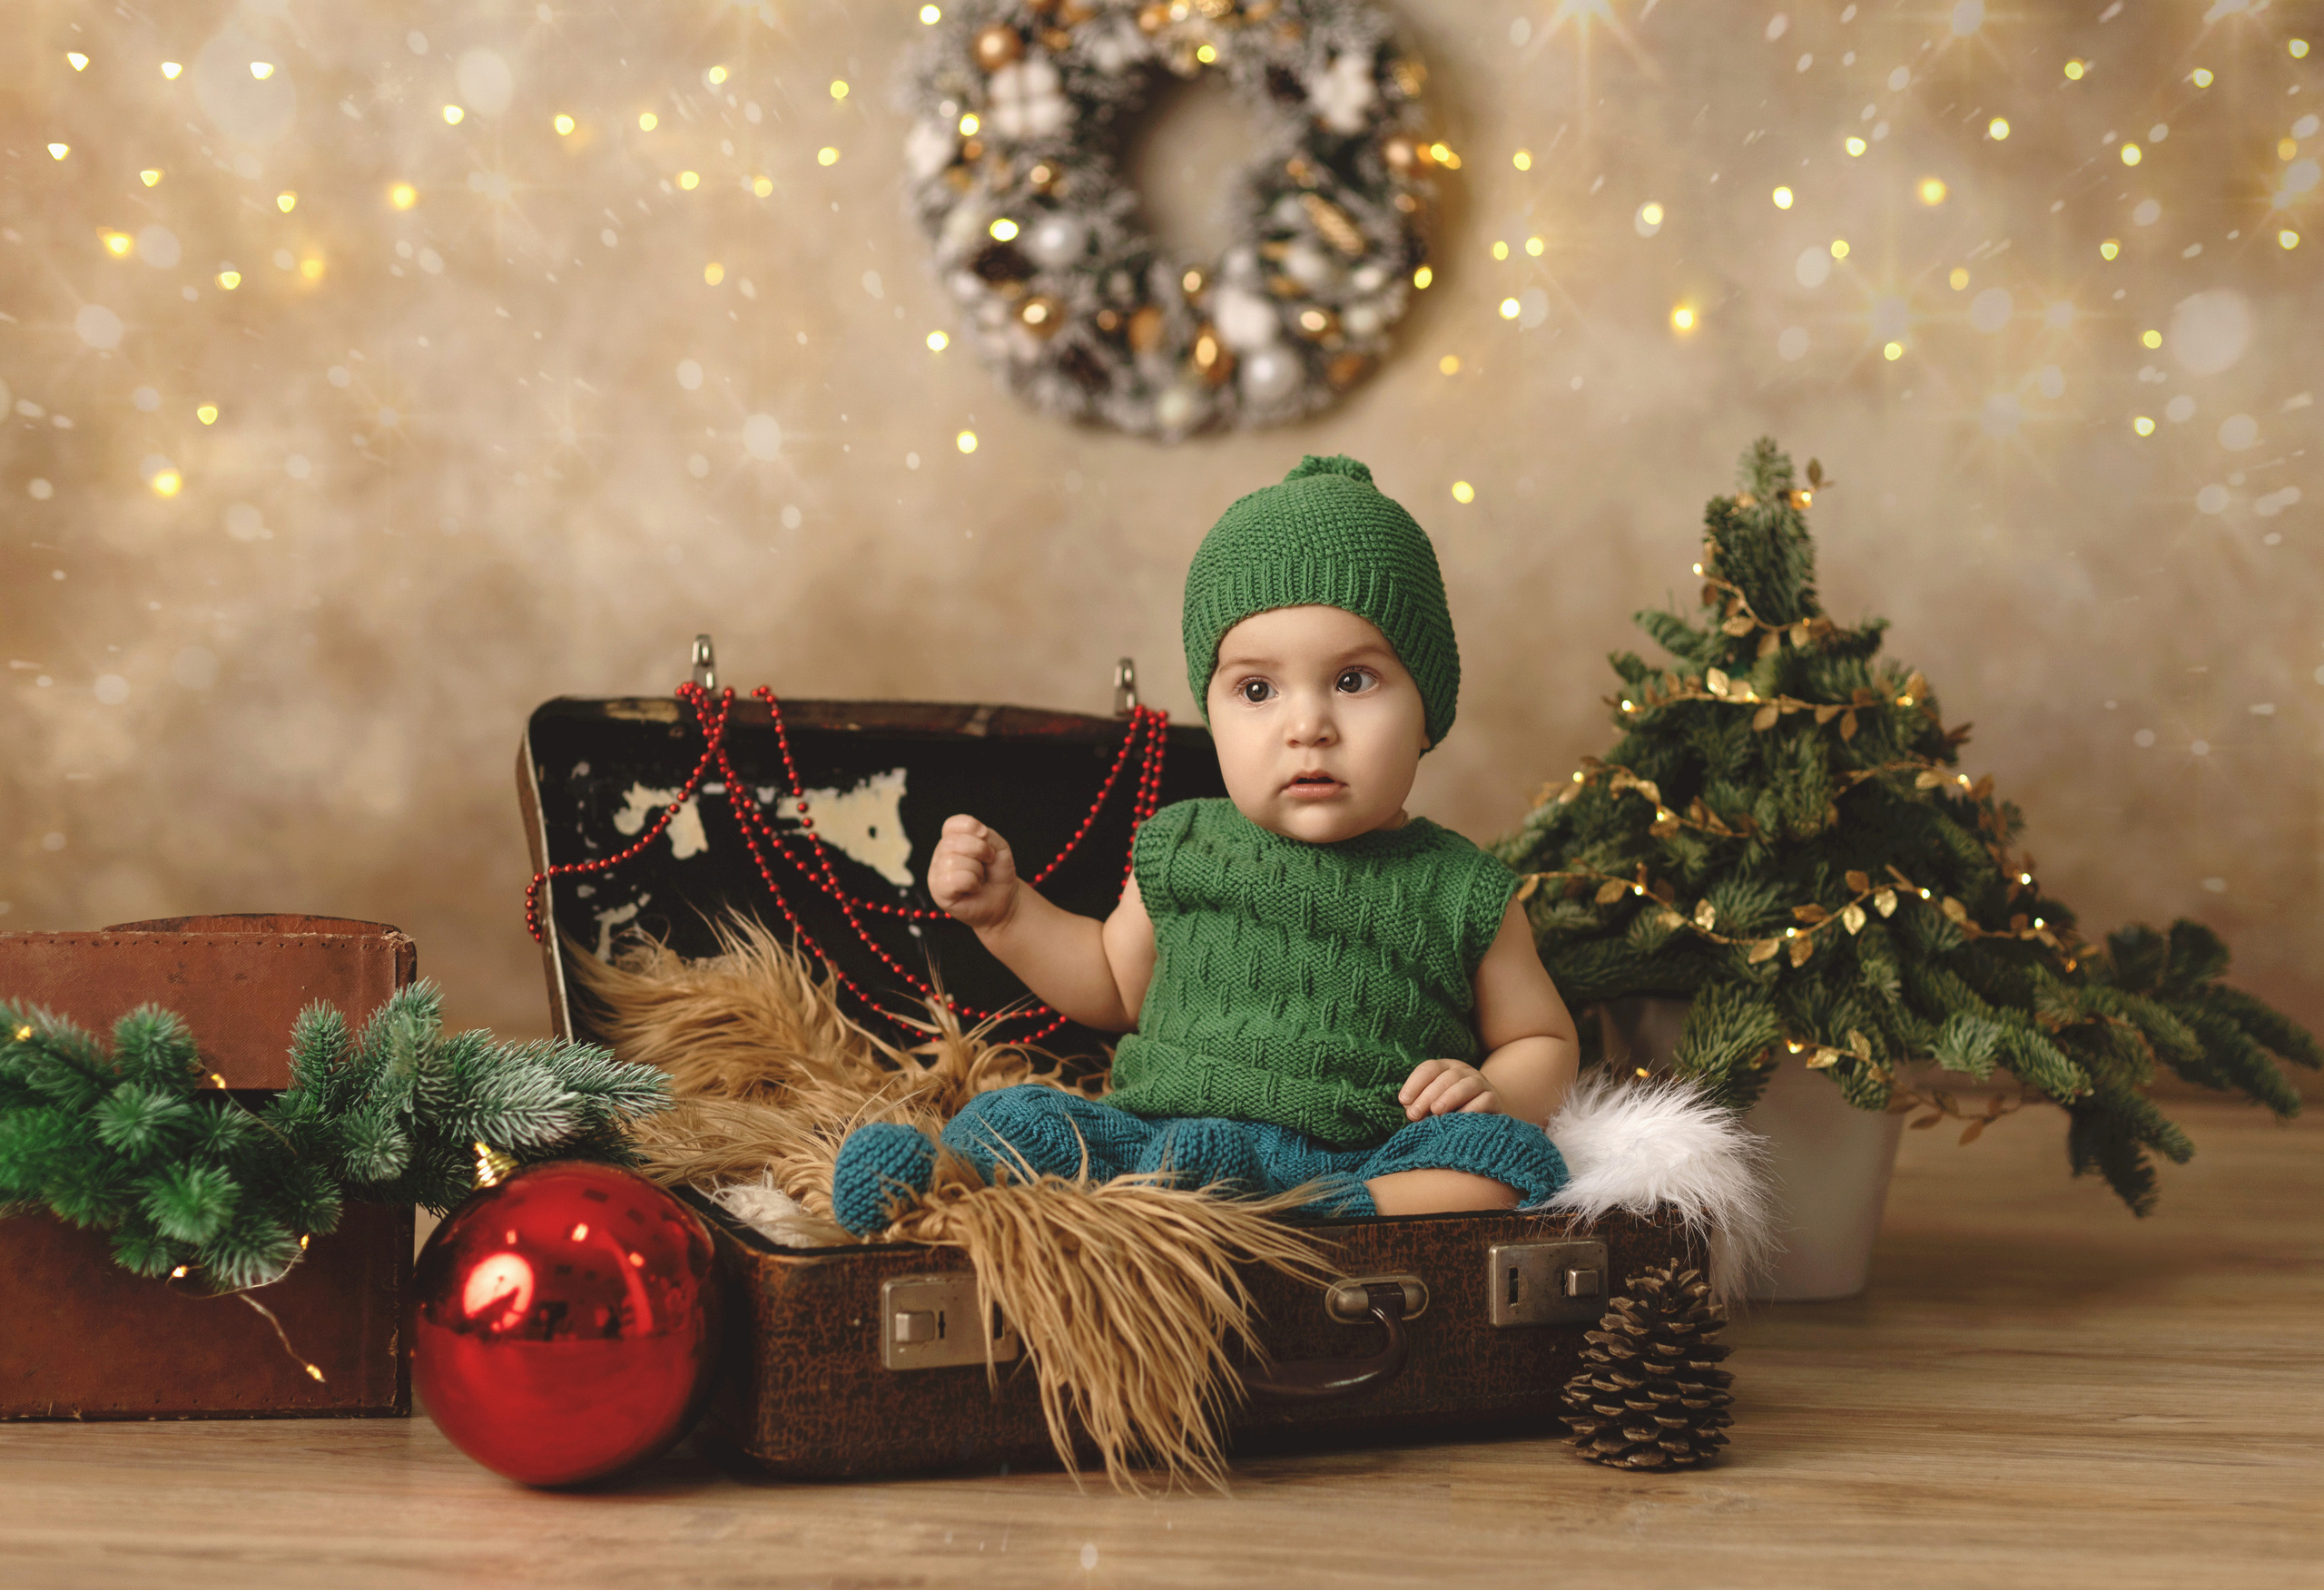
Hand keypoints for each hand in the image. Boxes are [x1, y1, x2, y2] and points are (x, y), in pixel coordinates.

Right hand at [927, 814, 1020, 930]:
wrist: (1004, 900)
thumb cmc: (997, 873)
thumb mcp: (998, 847)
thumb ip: (986, 835)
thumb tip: (976, 834)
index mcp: (952, 840)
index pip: (952, 824)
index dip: (972, 827)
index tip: (987, 842)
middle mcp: (940, 855)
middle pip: (952, 841)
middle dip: (979, 850)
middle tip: (987, 863)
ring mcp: (937, 873)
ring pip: (952, 861)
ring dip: (976, 870)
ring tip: (979, 878)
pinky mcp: (938, 892)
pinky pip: (952, 880)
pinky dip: (971, 883)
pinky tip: (974, 888)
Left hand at [1398, 1058, 1501, 1120]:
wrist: (1485, 1113)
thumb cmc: (1449, 1110)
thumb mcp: (1432, 1104)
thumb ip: (1420, 1105)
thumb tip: (1410, 1110)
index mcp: (1446, 1068)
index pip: (1429, 1068)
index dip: (1415, 1083)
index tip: (1403, 1101)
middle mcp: (1464, 1072)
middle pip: (1447, 1077)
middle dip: (1428, 1095)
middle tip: (1414, 1114)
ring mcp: (1481, 1084)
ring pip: (1467, 1085)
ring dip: (1449, 1097)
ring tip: (1435, 1112)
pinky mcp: (1494, 1100)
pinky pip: (1485, 1100)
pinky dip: (1472, 1108)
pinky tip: (1459, 1118)